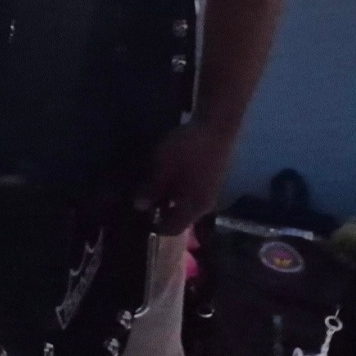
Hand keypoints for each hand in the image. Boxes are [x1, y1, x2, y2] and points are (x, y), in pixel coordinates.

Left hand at [138, 120, 237, 234]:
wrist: (217, 127)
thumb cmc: (188, 150)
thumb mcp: (163, 169)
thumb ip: (151, 189)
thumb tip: (139, 207)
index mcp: (194, 208)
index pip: (173, 228)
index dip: (154, 226)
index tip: (137, 217)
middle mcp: (204, 204)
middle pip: (179, 215)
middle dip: (160, 209)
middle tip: (140, 198)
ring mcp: (210, 190)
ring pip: (184, 201)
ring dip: (167, 196)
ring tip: (149, 184)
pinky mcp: (211, 178)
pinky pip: (189, 190)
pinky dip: (176, 186)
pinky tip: (164, 173)